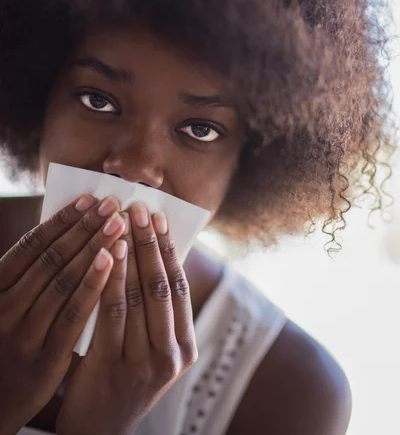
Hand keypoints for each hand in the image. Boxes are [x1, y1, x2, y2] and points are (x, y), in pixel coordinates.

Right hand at [0, 194, 126, 433]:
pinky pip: (73, 316)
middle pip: (52, 258)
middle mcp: (5, 306)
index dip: (63, 219)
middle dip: (86, 228)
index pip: (32, 245)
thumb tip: (69, 230)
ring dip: (95, 250)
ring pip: (64, 282)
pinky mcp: (44, 357)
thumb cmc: (8, 340)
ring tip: (119, 226)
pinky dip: (94, 287)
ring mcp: (23, 333)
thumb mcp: (9, 302)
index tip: (90, 198)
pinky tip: (113, 265)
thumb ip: (33, 273)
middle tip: (113, 205)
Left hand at [56, 203, 197, 434]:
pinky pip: (110, 313)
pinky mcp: (111, 369)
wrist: (98, 431)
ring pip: (136, 296)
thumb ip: (153, 311)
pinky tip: (103, 254)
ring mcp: (142, 365)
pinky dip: (108, 279)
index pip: (180, 287)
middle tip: (139, 208)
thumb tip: (150, 251)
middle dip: (150, 243)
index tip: (160, 217)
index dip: (169, 249)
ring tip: (120, 222)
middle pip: (160, 286)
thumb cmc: (122, 377)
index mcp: (185, 348)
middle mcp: (170, 356)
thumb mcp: (149, 348)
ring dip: (129, 254)